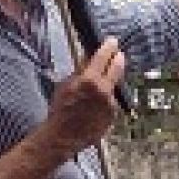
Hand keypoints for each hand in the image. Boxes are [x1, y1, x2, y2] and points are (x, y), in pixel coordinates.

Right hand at [43, 38, 124, 155]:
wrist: (62, 136)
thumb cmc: (60, 110)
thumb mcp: (65, 85)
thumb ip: (80, 71)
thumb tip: (90, 58)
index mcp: (90, 80)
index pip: (104, 57)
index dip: (109, 46)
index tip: (112, 41)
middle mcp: (104, 91)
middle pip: (118, 69)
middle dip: (118, 59)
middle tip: (118, 54)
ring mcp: (111, 104)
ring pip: (113, 87)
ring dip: (108, 84)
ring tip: (94, 91)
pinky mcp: (113, 116)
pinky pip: (111, 102)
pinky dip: (105, 100)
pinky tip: (93, 106)